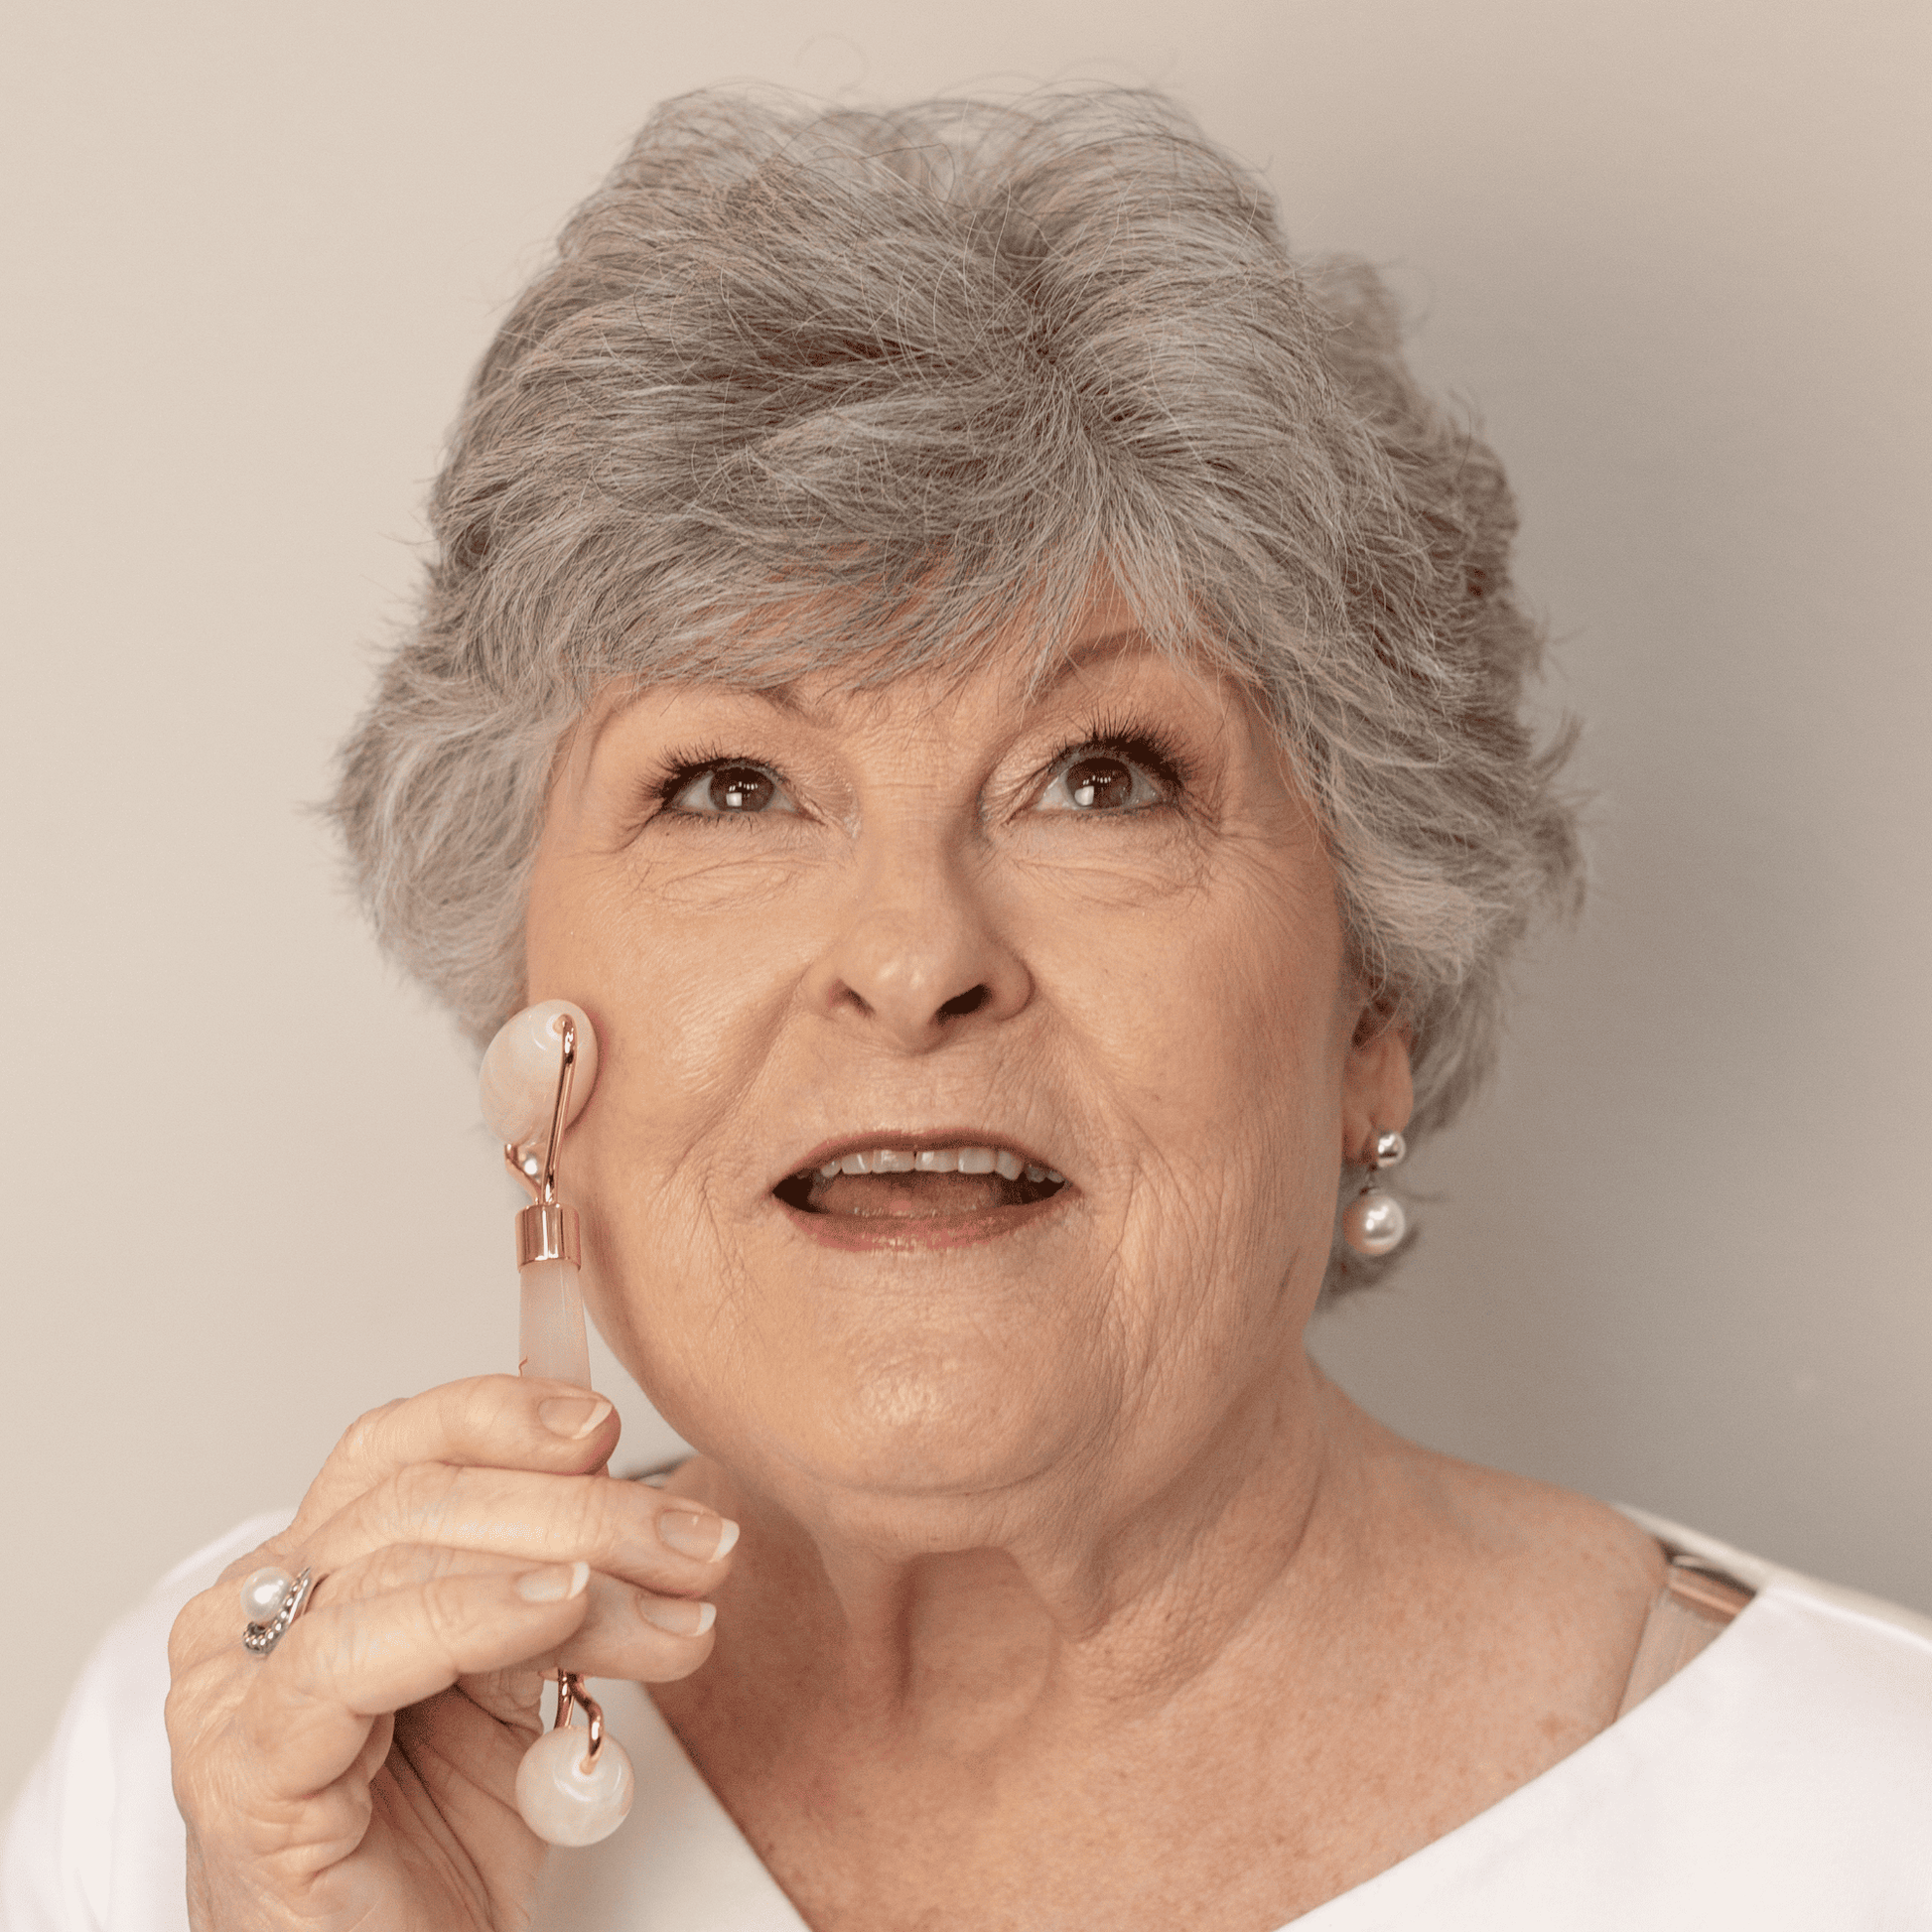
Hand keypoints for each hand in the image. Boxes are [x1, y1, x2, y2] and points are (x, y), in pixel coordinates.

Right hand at [164, 1375, 735, 1929]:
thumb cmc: (438, 1847)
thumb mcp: (512, 1681)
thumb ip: (543, 1584)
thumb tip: (627, 1483)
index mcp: (315, 1572)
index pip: (400, 1448)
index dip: (501, 1415)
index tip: (608, 1424)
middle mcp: (256, 1613)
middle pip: (421, 1495)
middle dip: (582, 1507)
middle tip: (698, 1543)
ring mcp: (234, 1688)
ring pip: (407, 1558)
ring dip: (572, 1562)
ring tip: (677, 1598)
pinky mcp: (241, 1768)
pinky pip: (356, 1656)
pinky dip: (472, 1613)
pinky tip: (560, 1607)